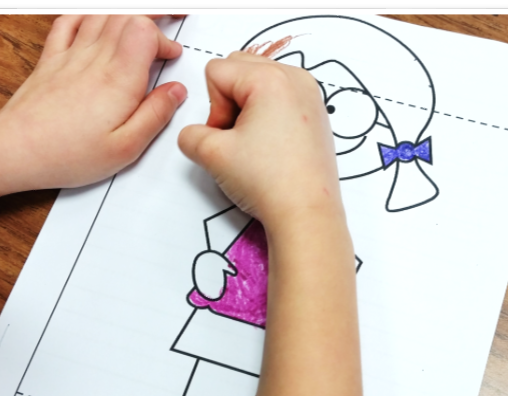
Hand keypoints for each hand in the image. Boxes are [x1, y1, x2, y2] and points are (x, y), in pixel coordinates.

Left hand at [0, 15, 187, 192]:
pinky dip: (86, 15)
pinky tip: (96, 20)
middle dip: (152, 15)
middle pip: (126, 15)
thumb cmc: (67, 154)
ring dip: (124, 13)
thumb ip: (155, 115)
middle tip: (169, 20)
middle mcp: (94, 59)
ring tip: (141, 19)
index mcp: (117, 80)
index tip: (171, 58)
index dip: (164, 39)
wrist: (15, 150)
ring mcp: (70, 55)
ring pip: (101, 14)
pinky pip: (68, 22)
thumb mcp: (126, 148)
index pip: (145, 32)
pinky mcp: (51, 59)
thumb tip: (175, 92)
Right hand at [177, 52, 342, 230]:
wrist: (306, 214)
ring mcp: (310, 96)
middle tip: (239, 138)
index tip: (228, 138)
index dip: (212, 108)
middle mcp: (296, 79)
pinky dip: (268, 116)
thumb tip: (197, 135)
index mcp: (271, 78)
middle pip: (240, 69)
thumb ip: (190, 134)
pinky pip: (281, 99)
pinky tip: (272, 147)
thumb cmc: (270, 182)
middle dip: (230, 102)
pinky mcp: (316, 115)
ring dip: (248, 108)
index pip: (216, 72)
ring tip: (256, 144)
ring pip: (260, 84)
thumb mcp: (211, 154)